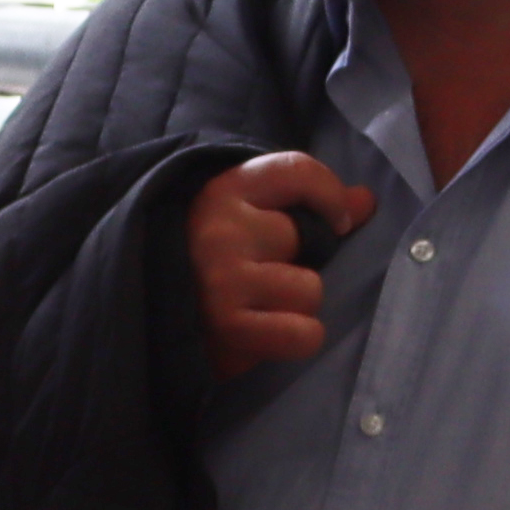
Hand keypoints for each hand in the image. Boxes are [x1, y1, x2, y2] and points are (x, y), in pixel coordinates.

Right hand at [182, 153, 371, 380]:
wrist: (142, 316)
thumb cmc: (202, 264)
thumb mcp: (242, 219)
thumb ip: (304, 206)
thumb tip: (367, 199)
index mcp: (225, 191)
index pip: (297, 170)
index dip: (330, 196)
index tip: (337, 221)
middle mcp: (224, 228)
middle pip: (309, 239)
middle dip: (297, 263)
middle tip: (259, 277)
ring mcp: (225, 276)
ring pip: (310, 290)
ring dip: (294, 306)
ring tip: (256, 307)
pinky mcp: (230, 324)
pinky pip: (304, 333)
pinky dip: (294, 339)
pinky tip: (262, 334)